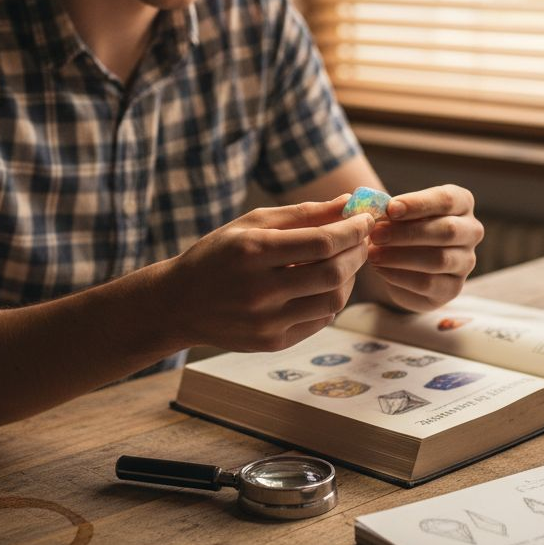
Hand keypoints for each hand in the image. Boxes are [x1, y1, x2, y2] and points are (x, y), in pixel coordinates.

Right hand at [155, 195, 374, 351]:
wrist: (178, 304)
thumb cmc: (218, 255)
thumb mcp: (252, 224)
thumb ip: (302, 213)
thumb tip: (348, 202)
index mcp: (252, 252)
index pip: (322, 242)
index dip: (352, 230)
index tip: (365, 219)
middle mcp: (259, 290)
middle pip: (333, 273)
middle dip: (358, 253)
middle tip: (362, 240)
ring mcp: (266, 321)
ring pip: (333, 301)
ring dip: (350, 278)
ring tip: (345, 262)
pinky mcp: (272, 343)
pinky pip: (320, 321)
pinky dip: (331, 300)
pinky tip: (324, 285)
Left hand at [366, 184, 482, 311]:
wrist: (403, 261)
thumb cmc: (402, 226)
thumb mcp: (397, 212)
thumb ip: (390, 209)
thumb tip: (376, 209)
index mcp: (462, 203)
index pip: (447, 200)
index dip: (418, 204)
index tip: (390, 208)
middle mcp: (471, 231)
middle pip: (447, 231)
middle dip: (407, 233)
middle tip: (375, 234)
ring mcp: (466, 262)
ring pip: (439, 260)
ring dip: (401, 257)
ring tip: (373, 255)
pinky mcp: (453, 288)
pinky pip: (429, 283)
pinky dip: (400, 277)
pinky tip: (381, 270)